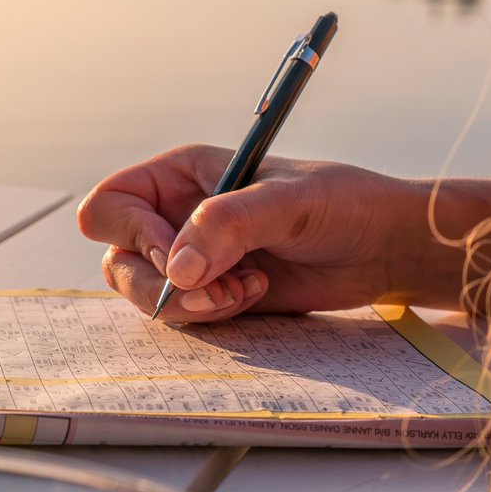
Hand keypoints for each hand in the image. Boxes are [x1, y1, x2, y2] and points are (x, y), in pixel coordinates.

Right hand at [78, 144, 433, 322]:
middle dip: (159, 284)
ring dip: (189, 304)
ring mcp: (192, 258)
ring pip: (145, 293)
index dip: (134, 235)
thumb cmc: (341, 204)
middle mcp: (176, 215)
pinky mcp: (213, 293)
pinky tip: (255, 293)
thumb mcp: (288, 201)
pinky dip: (210, 315)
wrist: (379, 248)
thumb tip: (177, 269)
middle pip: (118, 258)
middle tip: (215, 286)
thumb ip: (229, 223)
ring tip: (245, 288)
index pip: (110, 205)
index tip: (180, 254)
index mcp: (180, 175)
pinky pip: (181, 315)